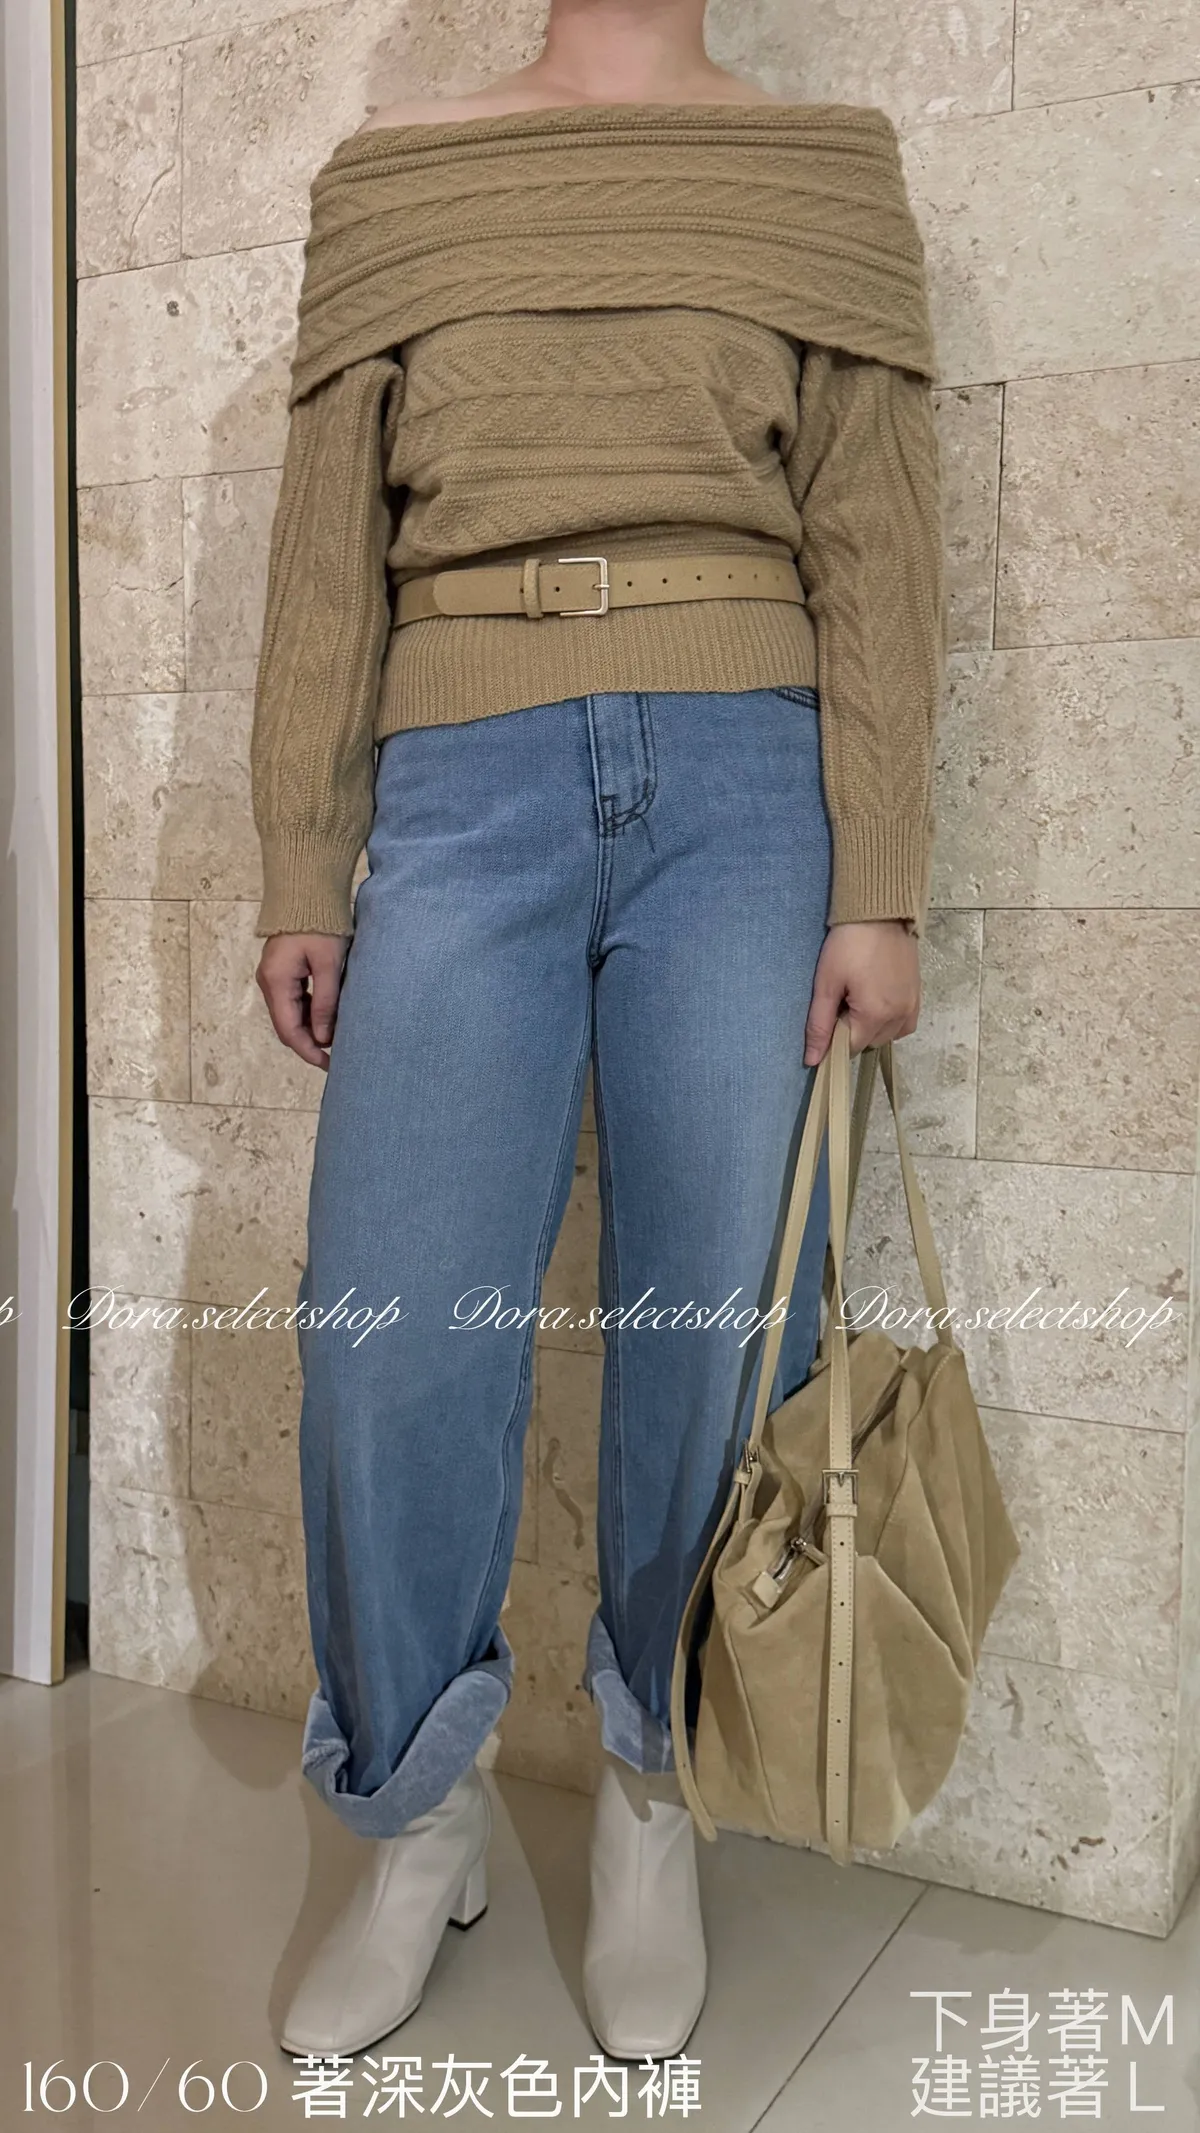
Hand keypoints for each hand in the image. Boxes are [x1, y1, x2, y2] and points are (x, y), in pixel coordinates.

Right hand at [256, 932, 351, 1069]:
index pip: (289, 1030)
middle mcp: (268, 982)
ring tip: (335, 1038)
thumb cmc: (320, 924)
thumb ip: (325, 1002)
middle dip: (309, 1043)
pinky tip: (327, 1016)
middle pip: (286, 1025)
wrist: (306, 890)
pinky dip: (309, 1013)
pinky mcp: (281, 970)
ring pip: (290, 1014)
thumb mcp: (328, 964)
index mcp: (276, 982)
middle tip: (335, 1056)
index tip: (329, 1064)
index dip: (308, 1051)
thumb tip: (325, 1037)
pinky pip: (292, 1000)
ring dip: (310, 1028)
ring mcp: (273, 976)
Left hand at [804, 920, 919, 1063]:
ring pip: (887, 1036)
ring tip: (859, 997)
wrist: (881, 913)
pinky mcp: (918, 996)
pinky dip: (889, 1021)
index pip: (850, 1048)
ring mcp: (912, 1007)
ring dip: (871, 1027)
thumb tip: (813, 1061)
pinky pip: (903, 1024)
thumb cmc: (848, 945)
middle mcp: (899, 1017)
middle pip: (868, 1042)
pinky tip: (877, 1001)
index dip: (834, 1036)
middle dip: (852, 1030)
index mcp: (875, 1016)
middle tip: (843, 998)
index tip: (827, 1015)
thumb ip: (820, 1025)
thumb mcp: (827, 983)